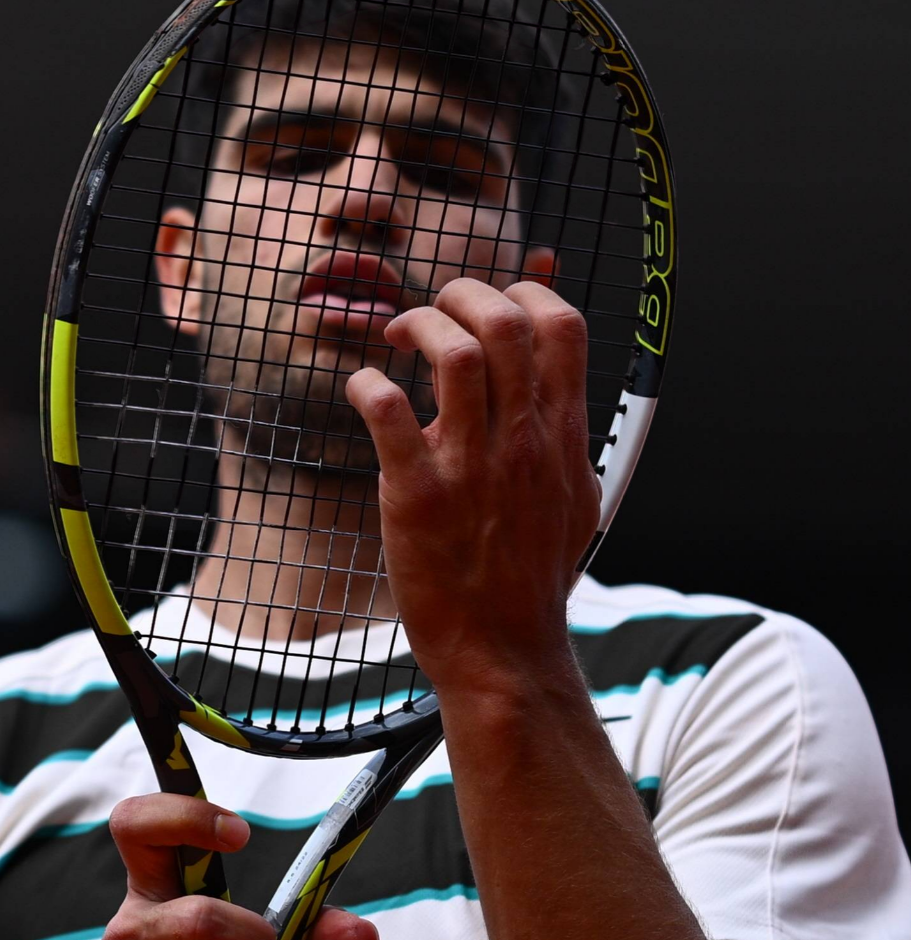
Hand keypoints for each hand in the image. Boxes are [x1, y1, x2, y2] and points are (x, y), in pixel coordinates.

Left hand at [346, 279, 599, 696]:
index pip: (562, 325)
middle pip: (504, 320)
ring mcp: (470, 467)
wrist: (504, 649)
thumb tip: (562, 368)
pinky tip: (364, 389)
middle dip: (461, 293)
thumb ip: (569, 423)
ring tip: (397, 338)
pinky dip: (367, 383)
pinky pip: (388, 410)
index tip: (493, 300)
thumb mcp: (575, 491)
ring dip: (417, 324)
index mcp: (561, 436)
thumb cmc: (532, 572)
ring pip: (452, 352)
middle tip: (434, 311)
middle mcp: (522, 442)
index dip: (525, 290)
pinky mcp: (417, 495)